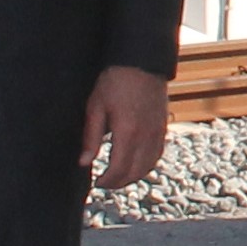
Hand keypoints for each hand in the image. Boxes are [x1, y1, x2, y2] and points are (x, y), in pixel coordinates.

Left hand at [82, 64, 170, 191]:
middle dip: (119, 182)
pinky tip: (136, 164)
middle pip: (135, 172)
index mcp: (127, 132)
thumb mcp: (95, 107)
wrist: (141, 62)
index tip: (97, 182)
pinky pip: (157, 154)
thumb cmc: (115, 81)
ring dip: (134, 176)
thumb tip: (84, 162)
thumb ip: (90, 137)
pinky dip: (146, 165)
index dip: (108, 181)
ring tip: (118, 176)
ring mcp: (157, 132)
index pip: (119, 169)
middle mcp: (146, 136)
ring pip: (148, 166)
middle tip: (105, 183)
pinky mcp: (163, 127)